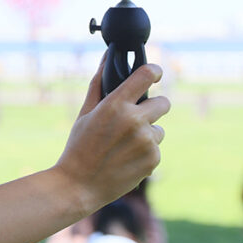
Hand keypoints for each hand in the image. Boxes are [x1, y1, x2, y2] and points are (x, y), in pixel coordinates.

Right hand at [56, 59, 169, 210]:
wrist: (79, 185)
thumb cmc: (78, 146)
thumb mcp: (85, 113)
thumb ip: (99, 84)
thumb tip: (107, 57)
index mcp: (115, 105)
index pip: (147, 75)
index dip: (155, 71)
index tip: (155, 73)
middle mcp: (135, 120)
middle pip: (163, 103)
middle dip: (154, 108)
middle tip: (136, 118)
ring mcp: (147, 141)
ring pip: (159, 129)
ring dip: (147, 134)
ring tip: (123, 146)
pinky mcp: (154, 159)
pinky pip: (156, 149)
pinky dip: (145, 153)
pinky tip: (126, 159)